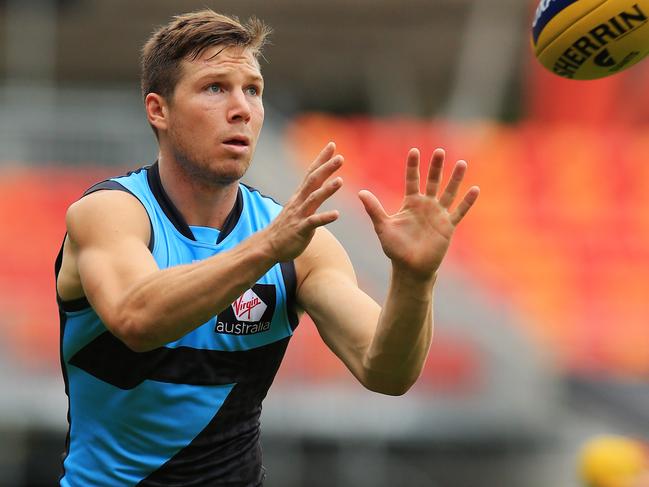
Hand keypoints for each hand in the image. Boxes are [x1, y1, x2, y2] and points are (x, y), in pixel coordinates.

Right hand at [265, 142, 342, 261]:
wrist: (268, 246)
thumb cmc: (286, 227)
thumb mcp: (297, 208)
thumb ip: (308, 197)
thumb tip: (317, 187)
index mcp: (300, 196)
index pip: (311, 173)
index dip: (321, 159)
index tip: (332, 145)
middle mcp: (299, 202)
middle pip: (313, 181)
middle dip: (326, 168)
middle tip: (340, 157)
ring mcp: (299, 215)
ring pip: (313, 199)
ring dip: (327, 190)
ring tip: (340, 181)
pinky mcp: (300, 230)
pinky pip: (313, 222)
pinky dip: (324, 218)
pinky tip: (336, 214)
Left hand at [358, 148, 478, 280]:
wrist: (410, 268)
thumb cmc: (395, 248)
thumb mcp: (383, 226)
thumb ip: (374, 209)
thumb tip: (360, 192)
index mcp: (410, 203)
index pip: (412, 180)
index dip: (413, 166)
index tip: (414, 151)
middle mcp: (426, 206)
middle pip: (433, 181)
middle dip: (436, 167)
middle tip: (440, 151)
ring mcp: (438, 215)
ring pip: (449, 193)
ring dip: (455, 179)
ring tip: (462, 163)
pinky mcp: (447, 226)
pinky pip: (459, 211)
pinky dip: (467, 201)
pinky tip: (475, 189)